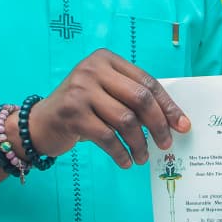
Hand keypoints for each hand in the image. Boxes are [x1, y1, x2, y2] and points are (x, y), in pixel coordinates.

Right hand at [28, 49, 189, 166]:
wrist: (40, 123)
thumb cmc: (82, 109)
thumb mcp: (106, 93)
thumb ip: (132, 98)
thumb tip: (172, 120)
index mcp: (107, 60)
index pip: (147, 82)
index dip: (168, 105)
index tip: (182, 125)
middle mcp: (93, 70)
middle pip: (140, 98)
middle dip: (158, 125)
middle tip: (166, 144)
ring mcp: (80, 90)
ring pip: (126, 120)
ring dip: (139, 143)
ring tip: (142, 157)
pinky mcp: (72, 113)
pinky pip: (107, 137)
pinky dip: (121, 153)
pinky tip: (125, 161)